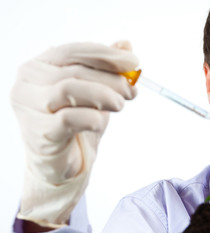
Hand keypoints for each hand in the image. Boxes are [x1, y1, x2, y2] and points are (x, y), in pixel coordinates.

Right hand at [11, 41, 138, 227]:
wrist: (61, 162)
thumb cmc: (74, 123)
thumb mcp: (93, 91)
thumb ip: (105, 67)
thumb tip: (126, 46)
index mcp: (39, 66)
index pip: (73, 51)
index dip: (105, 55)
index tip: (133, 62)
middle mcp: (28, 83)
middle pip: (74, 70)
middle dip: (110, 79)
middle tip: (131, 90)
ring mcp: (30, 107)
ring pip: (69, 89)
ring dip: (103, 95)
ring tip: (120, 104)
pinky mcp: (40, 132)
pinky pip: (69, 118)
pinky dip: (93, 117)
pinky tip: (101, 121)